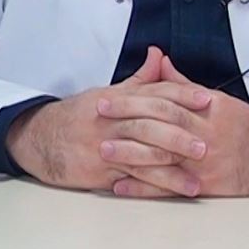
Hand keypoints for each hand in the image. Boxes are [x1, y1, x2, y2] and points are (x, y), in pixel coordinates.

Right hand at [6, 47, 212, 192]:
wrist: (41, 137)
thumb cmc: (79, 115)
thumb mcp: (108, 91)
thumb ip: (140, 79)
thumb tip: (159, 55)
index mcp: (117, 99)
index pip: (154, 94)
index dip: (182, 96)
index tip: (207, 100)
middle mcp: (111, 121)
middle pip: (149, 126)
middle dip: (179, 135)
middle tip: (206, 143)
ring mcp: (105, 147)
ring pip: (141, 156)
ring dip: (171, 169)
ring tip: (196, 177)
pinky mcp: (99, 172)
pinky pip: (129, 180)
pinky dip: (152, 187)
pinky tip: (170, 193)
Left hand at [98, 53, 248, 198]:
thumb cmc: (243, 126)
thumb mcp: (217, 99)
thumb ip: (183, 84)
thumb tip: (159, 60)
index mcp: (207, 108)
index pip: (165, 100)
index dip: (134, 98)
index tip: (108, 97)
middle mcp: (205, 134)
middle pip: (160, 124)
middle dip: (127, 119)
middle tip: (99, 115)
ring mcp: (205, 162)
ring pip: (162, 156)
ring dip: (130, 154)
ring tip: (104, 149)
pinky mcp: (206, 186)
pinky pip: (170, 187)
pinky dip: (144, 187)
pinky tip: (121, 184)